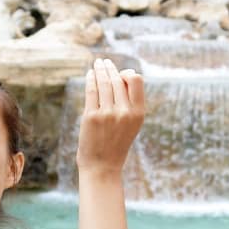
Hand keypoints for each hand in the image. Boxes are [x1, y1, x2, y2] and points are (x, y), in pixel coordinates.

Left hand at [76, 59, 144, 175]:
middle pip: (117, 79)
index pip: (136, 80)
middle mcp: (124, 112)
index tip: (119, 73)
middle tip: (103, 62)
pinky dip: (90, 79)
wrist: (102, 166)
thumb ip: (130, 102)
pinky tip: (90, 74)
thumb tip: (124, 74)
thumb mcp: (131, 124)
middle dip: (109, 68)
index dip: (127, 74)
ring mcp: (107, 114)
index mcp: (138, 113)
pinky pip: (91, 91)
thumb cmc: (117, 143)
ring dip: (99, 70)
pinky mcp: (91, 116)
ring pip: (104, 82)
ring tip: (97, 64)